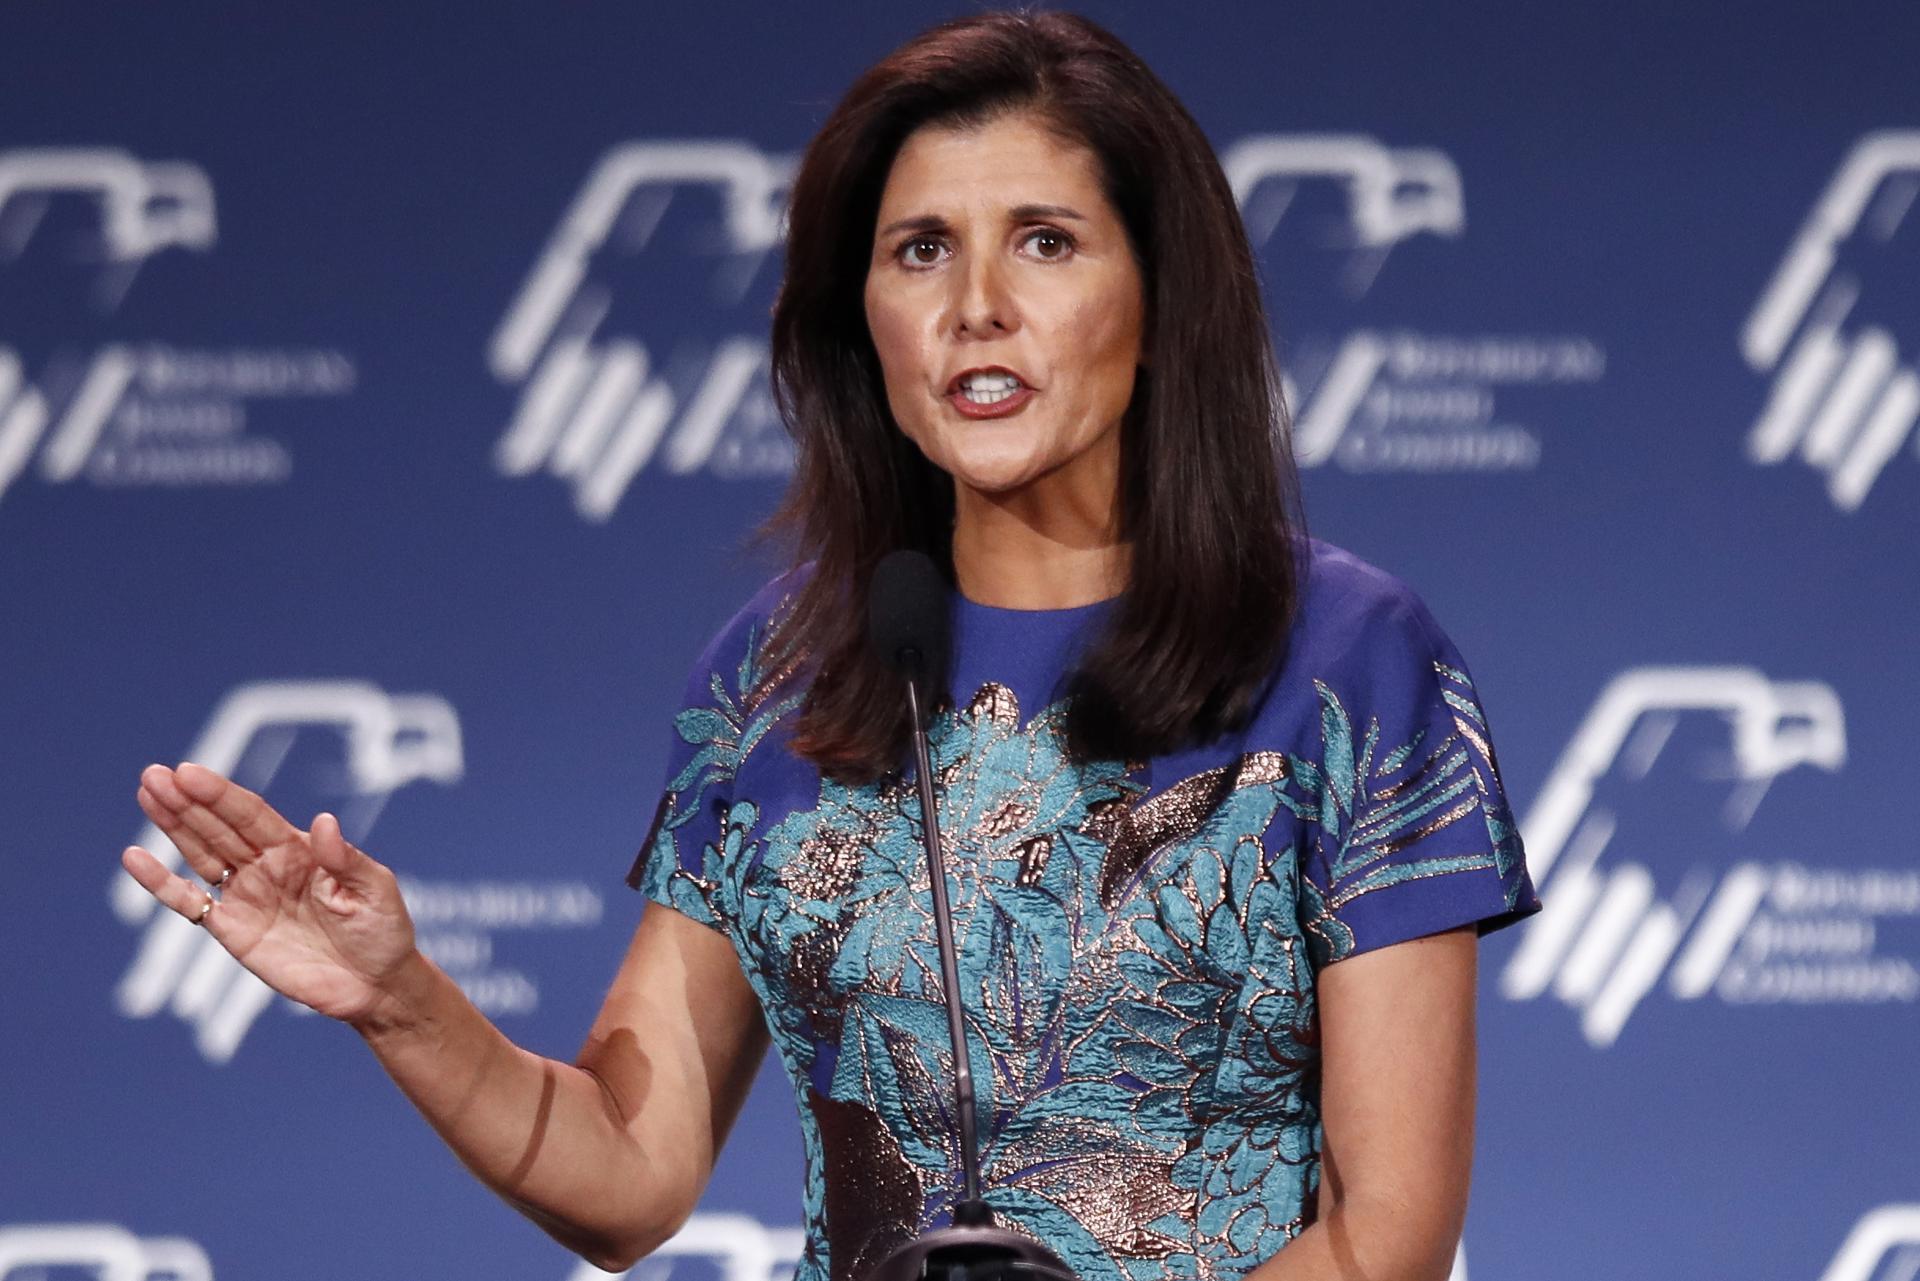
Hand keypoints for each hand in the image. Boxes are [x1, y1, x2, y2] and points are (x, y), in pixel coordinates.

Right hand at [120, 762, 419, 1027]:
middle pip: (220, 827)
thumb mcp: (376, 889)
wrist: (375, 985)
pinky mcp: (233, 930)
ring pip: (201, 854)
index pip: (253, 815)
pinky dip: (161, 883)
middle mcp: (268, 866)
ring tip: (146, 793)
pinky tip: (135, 858)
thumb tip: (323, 822)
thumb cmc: (382, 931)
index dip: (221, 794)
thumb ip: (346, 859)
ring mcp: (247, 896)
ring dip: (172, 826)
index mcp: (301, 850)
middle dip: (187, 801)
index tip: (188, 772)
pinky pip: (190, 903)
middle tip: (152, 774)